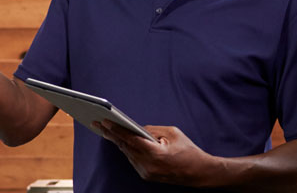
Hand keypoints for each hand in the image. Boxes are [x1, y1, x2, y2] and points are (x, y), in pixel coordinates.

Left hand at [95, 121, 218, 186]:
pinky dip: (126, 149)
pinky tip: (119, 141)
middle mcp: (148, 165)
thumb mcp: (172, 133)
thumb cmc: (188, 150)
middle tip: (98, 124)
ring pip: (127, 154)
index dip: (117, 130)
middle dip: (111, 134)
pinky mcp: (146, 175)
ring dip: (117, 142)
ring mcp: (146, 172)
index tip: (105, 121)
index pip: (131, 139)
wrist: (198, 172)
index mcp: (155, 153)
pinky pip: (133, 159)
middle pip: (125, 147)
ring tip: (105, 130)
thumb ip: (152, 130)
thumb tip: (135, 128)